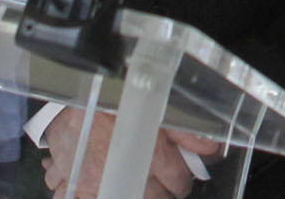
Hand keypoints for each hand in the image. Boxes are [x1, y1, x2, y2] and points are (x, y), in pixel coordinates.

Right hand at [41, 107, 220, 198]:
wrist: (80, 95)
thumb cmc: (120, 100)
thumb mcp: (161, 109)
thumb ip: (186, 132)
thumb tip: (210, 148)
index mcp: (151, 156)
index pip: (177, 182)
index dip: (181, 181)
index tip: (179, 178)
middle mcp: (127, 175)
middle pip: (154, 198)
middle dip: (160, 191)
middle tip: (159, 182)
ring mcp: (97, 184)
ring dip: (131, 192)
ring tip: (133, 181)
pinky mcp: (74, 185)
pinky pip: (83, 198)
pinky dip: (91, 194)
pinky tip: (99, 185)